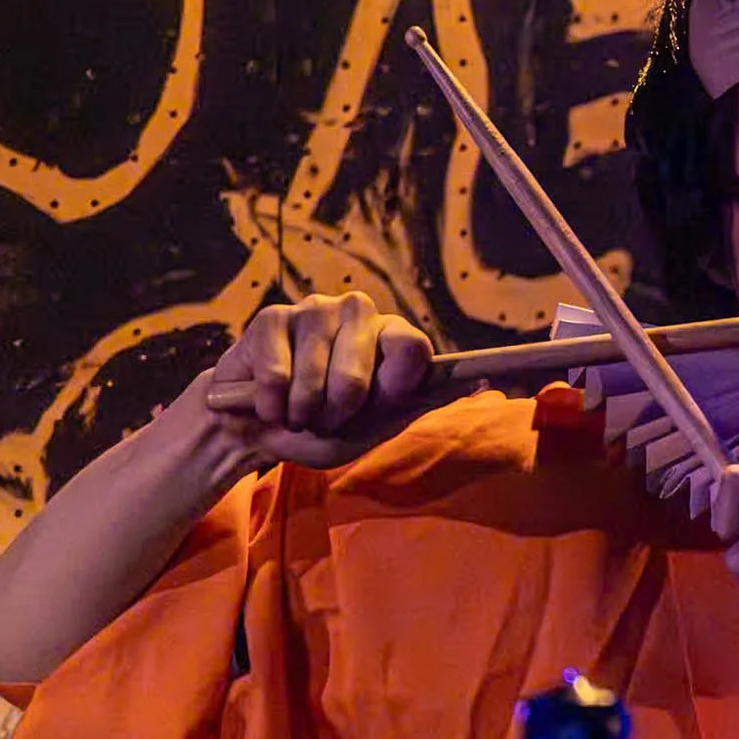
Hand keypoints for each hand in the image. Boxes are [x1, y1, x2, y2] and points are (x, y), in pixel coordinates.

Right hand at [197, 292, 435, 468]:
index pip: (411, 347)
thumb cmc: (322, 426)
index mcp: (391, 337)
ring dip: (302, 411)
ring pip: (314, 377)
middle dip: (337, 414)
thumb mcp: (377, 425)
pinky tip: (268, 401)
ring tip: (296, 411)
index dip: (394, 385)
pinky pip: (277, 375)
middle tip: (326, 418)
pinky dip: (272, 404)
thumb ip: (421, 401)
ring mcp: (316, 310)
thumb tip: (480, 381)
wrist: (258, 429)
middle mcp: (359, 314)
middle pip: (357, 373)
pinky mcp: (273, 318)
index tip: (380, 403)